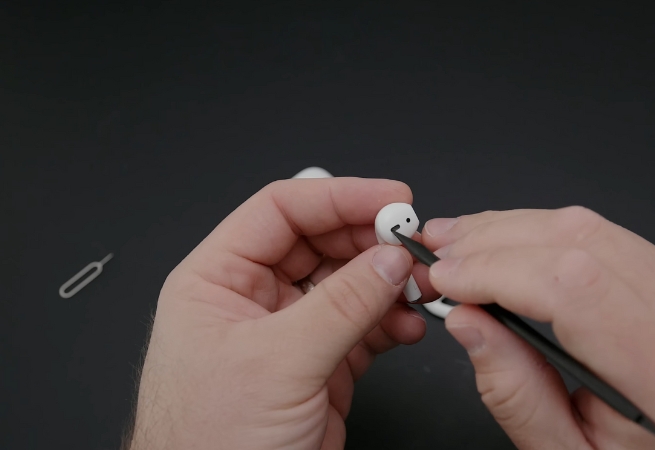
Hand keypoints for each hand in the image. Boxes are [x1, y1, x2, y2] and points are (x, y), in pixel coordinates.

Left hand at [126, 178, 428, 449]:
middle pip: (321, 243)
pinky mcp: (320, 364)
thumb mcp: (277, 363)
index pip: (281, 211)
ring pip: (348, 283)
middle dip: (370, 242)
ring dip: (388, 283)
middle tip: (411, 246)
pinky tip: (407, 325)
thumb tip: (388, 260)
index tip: (389, 199)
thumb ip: (341, 305)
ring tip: (417, 289)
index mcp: (217, 280)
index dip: (338, 197)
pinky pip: (364, 324)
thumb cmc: (208, 444)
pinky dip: (391, 321)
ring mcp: (289, 332)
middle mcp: (252, 299)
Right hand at [417, 207, 654, 449]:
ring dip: (515, 229)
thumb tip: (466, 321)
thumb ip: (515, 393)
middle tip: (441, 252)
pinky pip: (613, 239)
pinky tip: (511, 247)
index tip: (446, 278)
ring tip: (464, 245)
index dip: (495, 268)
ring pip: (594, 229)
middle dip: (493, 239)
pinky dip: (549, 237)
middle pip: (581, 242)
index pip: (572, 285)